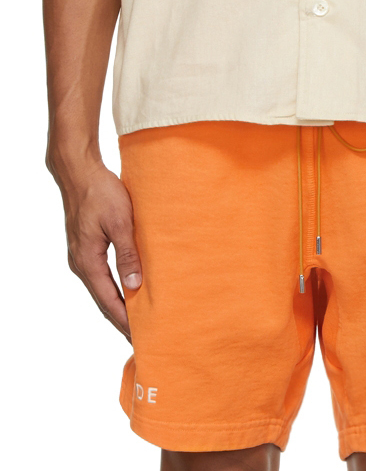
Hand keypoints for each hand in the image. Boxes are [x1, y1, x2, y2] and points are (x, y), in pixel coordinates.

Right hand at [54, 158, 141, 339]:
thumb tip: (135, 285)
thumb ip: (128, 254)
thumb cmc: (100, 192)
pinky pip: (101, 275)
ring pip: (102, 288)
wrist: (80, 171)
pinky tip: (128, 288)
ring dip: (118, 303)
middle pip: (103, 300)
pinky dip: (114, 287)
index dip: (125, 321)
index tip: (140, 337)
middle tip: (142, 336)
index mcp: (88, 262)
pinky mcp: (86, 246)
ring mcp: (82, 255)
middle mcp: (81, 263)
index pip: (108, 301)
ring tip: (138, 317)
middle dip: (122, 319)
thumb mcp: (120, 222)